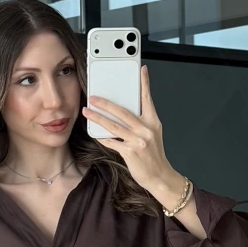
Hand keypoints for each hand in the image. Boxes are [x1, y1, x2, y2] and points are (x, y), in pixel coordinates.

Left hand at [82, 66, 185, 206]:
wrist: (160, 176)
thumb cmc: (154, 156)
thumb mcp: (153, 135)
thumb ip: (141, 123)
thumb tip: (122, 115)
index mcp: (153, 122)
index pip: (147, 98)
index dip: (144, 83)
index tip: (141, 69)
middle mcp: (146, 129)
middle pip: (123, 111)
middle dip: (106, 103)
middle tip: (94, 97)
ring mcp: (138, 140)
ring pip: (114, 126)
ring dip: (98, 118)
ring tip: (87, 112)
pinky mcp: (130, 152)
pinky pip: (112, 142)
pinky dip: (103, 137)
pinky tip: (95, 133)